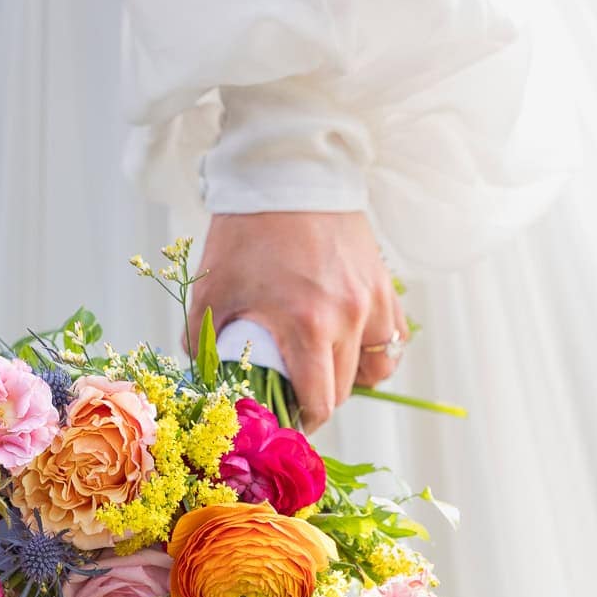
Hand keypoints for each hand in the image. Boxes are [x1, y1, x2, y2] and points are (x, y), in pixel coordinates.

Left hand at [186, 211, 406, 431]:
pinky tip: (350, 347)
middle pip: (344, 391)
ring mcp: (372, 299)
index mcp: (306, 325)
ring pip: (376, 369)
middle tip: (293, 398)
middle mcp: (348, 316)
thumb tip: (203, 378)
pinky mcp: (384, 284)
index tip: (286, 423)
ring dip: (349, 380)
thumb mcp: (214, 290)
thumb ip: (205, 340)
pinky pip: (392, 339)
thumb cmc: (245, 231)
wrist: (286, 172)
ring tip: (323, 371)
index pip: (319, 402)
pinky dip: (375, 352)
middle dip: (318, 402)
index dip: (302, 422)